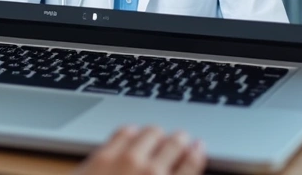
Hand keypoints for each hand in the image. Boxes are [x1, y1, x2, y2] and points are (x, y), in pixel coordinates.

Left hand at [73, 126, 205, 174]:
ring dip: (157, 133)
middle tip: (180, 138)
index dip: (197, 153)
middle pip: (174, 144)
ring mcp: (126, 160)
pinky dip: (132, 131)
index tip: (198, 146)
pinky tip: (132, 134)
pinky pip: (124, 131)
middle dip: (180, 140)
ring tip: (157, 134)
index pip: (192, 163)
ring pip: (151, 132)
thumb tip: (177, 171)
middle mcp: (151, 172)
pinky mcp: (103, 155)